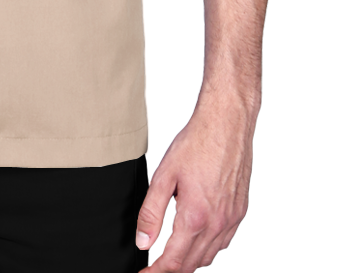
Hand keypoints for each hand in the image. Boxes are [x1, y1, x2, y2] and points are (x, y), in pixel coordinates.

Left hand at [135, 97, 255, 271]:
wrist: (226, 124)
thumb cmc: (197, 143)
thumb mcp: (164, 175)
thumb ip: (151, 212)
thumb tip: (142, 241)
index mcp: (195, 217)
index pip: (174, 262)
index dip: (157, 272)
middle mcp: (217, 223)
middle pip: (193, 264)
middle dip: (172, 269)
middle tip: (155, 266)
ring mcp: (231, 219)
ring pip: (210, 257)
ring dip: (190, 262)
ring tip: (172, 256)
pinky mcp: (239, 211)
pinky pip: (223, 242)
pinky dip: (208, 248)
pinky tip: (196, 238)